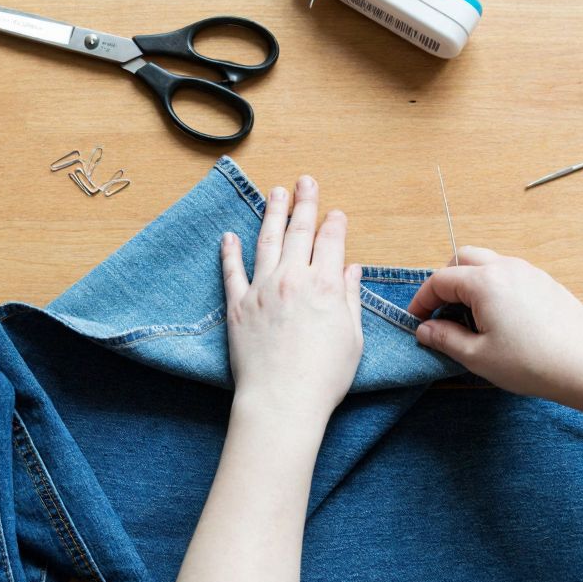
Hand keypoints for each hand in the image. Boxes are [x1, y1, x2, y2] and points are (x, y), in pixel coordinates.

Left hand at [221, 176, 363, 419]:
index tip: (335, 212)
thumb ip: (349, 299)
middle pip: (299, 231)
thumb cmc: (323, 376)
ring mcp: (261, 289)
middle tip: (304, 181)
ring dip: (272, 214)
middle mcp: (292, 279)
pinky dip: (230, 251)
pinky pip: (232, 271)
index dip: (334, 224)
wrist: (282, 399)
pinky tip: (230, 236)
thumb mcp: (352, 337)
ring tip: (275, 193)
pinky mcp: (237, 306)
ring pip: (267, 241)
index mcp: (325, 285)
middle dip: (304, 203)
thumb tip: (350, 270)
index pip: (330, 242)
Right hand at [406, 246, 582, 401]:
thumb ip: (444, 338)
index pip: (440, 280)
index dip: (422, 300)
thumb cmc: (532, 363)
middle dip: (445, 282)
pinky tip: (497, 317)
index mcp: (485, 282)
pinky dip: (493, 287)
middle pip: (462, 258)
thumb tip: (424, 330)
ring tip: (468, 316)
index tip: (417, 321)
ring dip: (470, 283)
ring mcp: (529, 272)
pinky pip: (509, 274)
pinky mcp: (546, 283)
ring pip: (488, 263)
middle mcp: (507, 268)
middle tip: (440, 311)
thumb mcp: (477, 356)